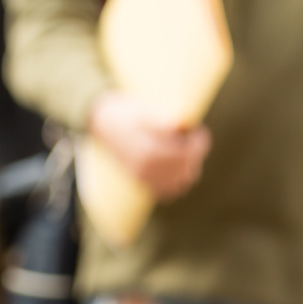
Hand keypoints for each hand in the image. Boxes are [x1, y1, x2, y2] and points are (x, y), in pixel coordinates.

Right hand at [88, 90, 210, 200]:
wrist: (102, 124)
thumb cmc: (126, 113)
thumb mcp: (145, 112)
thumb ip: (165, 121)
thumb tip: (183, 124)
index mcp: (150, 151)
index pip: (190, 153)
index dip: (200, 141)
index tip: (199, 130)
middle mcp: (147, 168)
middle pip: (189, 168)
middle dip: (195, 152)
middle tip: (191, 137)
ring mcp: (144, 177)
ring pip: (182, 182)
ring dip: (188, 167)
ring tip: (183, 150)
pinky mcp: (141, 182)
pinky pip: (168, 192)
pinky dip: (176, 182)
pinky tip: (175, 166)